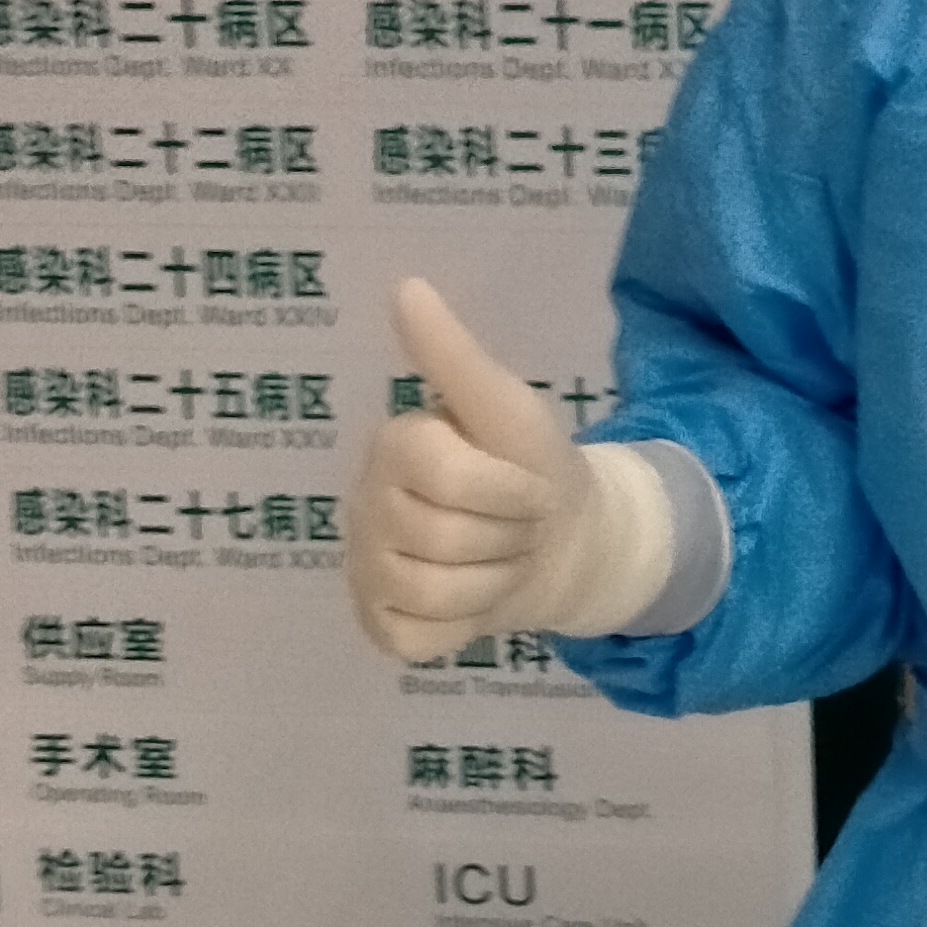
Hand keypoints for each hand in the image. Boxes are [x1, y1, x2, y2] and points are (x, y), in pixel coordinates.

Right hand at [344, 279, 670, 663]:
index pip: (448, 477)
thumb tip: (407, 287)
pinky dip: (462, 628)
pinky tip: (472, 597)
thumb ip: (454, 355)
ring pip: (432, 593)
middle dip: (506, 538)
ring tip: (499, 558)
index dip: (509, 490)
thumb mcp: (506, 408)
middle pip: (440, 539)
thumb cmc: (531, 465)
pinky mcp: (378, 623)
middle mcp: (364, 505)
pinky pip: (418, 640)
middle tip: (516, 525)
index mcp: (393, 446)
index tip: (528, 484)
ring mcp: (365, 568)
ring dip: (491, 582)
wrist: (562, 541)